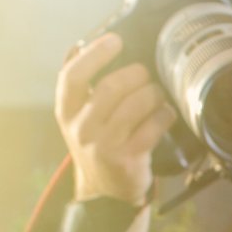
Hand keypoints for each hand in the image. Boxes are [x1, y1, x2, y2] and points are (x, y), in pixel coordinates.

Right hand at [56, 35, 173, 207]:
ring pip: (134, 106)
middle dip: (135, 75)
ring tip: (158, 93)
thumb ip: (81, 85)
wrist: (104, 192)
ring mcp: (103, 146)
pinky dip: (164, 115)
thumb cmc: (95, 142)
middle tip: (146, 73)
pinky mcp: (127, 160)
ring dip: (153, 93)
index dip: (94, 55)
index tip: (115, 40)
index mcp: (65, 112)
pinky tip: (166, 113)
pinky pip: (152, 128)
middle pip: (110, 88)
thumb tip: (84, 43)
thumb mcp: (78, 116)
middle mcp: (81, 129)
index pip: (72, 76)